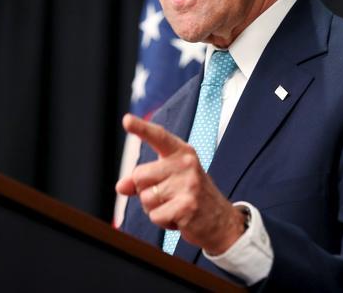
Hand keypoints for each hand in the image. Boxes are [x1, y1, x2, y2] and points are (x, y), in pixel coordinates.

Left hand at [115, 114, 244, 254]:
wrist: (221, 220)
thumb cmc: (191, 195)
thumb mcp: (169, 180)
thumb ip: (144, 179)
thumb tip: (121, 186)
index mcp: (182, 152)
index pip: (159, 137)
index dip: (141, 128)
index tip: (126, 120)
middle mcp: (186, 164)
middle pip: (139, 175)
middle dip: (145, 190)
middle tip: (168, 195)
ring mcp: (188, 184)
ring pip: (145, 198)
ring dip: (155, 208)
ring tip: (175, 206)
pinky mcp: (187, 206)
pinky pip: (155, 216)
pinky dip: (163, 222)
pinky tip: (179, 218)